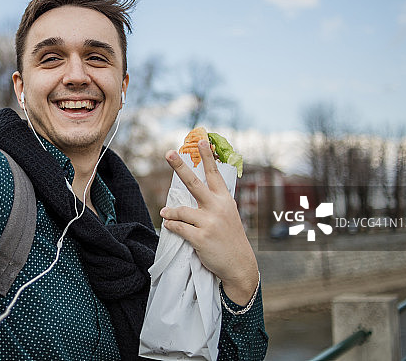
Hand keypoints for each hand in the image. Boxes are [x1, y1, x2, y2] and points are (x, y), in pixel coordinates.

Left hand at [161, 139, 258, 304]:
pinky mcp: (201, 238)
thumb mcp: (228, 214)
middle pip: (194, 183)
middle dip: (180, 167)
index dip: (207, 157)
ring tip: (166, 212)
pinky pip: (178, 227)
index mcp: (225, 200)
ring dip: (170, 211)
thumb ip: (214, 201)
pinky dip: (171, 225)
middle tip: (168, 153)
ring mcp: (209, 223)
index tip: (202, 140)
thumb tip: (195, 190)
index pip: (214, 174)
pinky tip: (169, 225)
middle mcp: (218, 208)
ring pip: (180, 210)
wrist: (239, 265)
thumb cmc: (229, 237)